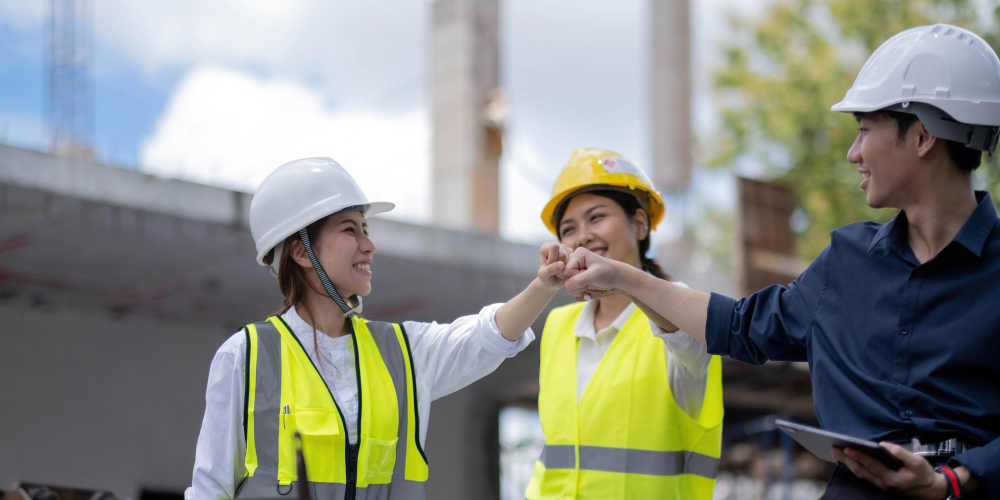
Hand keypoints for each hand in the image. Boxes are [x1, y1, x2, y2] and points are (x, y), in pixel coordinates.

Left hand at [537, 242, 572, 289]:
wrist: (554, 282)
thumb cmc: (546, 278)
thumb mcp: (543, 276)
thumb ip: (549, 269)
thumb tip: (561, 264)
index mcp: (546, 247)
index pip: (553, 247)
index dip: (553, 259)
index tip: (550, 266)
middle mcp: (558, 245)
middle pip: (563, 254)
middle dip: (560, 266)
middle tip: (556, 272)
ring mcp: (567, 249)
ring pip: (571, 259)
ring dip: (566, 269)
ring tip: (561, 272)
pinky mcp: (575, 255)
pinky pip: (577, 262)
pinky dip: (572, 270)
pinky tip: (567, 272)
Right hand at [563, 247, 623, 300]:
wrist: (617, 278)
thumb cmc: (608, 273)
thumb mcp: (594, 276)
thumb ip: (578, 280)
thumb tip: (566, 286)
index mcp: (577, 255)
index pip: (566, 271)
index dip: (577, 278)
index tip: (590, 276)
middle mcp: (574, 261)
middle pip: (565, 279)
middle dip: (579, 284)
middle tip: (592, 282)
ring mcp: (576, 270)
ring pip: (569, 286)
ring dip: (581, 289)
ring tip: (592, 284)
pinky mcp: (577, 278)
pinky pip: (573, 289)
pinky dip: (582, 292)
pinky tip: (591, 288)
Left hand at [831, 443, 945, 499]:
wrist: (930, 491)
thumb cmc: (924, 475)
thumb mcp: (917, 462)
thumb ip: (901, 453)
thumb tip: (884, 445)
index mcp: (891, 478)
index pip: (870, 465)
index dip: (858, 456)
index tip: (846, 447)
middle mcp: (882, 483)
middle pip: (860, 471)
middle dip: (846, 459)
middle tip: (833, 449)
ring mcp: (881, 485)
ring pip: (860, 474)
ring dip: (848, 463)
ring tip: (837, 452)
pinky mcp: (881, 483)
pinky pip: (864, 475)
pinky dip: (855, 466)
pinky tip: (849, 459)